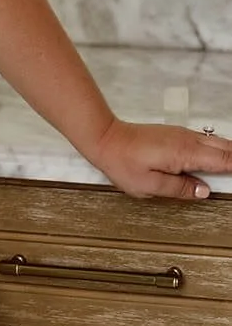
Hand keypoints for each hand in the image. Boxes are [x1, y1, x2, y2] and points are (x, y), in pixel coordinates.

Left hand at [89, 116, 231, 199]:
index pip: (223, 160)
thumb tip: (203, 191)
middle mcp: (186, 140)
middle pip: (225, 148)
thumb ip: (180, 189)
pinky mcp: (176, 134)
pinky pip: (205, 140)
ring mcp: (182, 135)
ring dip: (229, 153)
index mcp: (184, 153)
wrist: (106, 138)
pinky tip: (221, 156)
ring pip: (217, 142)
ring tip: (231, 168)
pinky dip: (218, 148)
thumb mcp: (149, 185)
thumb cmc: (122, 161)